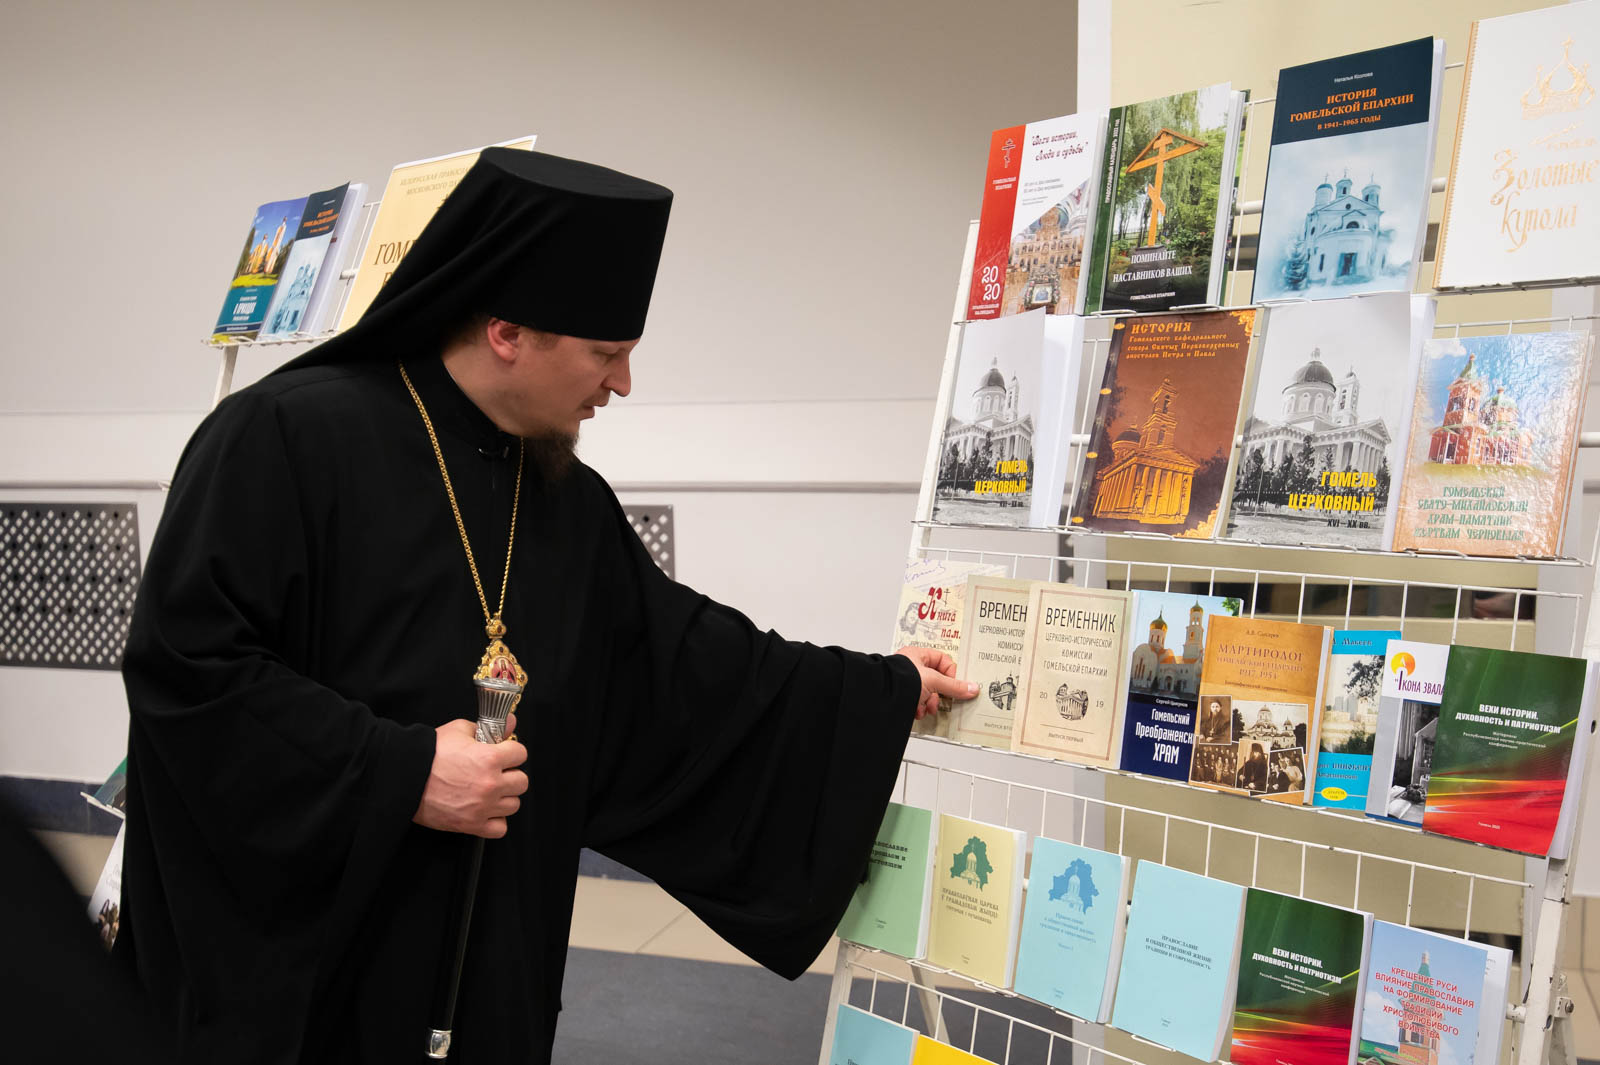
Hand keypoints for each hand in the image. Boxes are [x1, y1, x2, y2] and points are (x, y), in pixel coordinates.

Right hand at [414, 713, 528, 838]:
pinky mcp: (471, 824)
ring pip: (513, 805)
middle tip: (496, 772)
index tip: (504, 753)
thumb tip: (510, 723)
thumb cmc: (429, 753)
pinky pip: (500, 828)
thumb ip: (488, 728)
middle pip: (521, 781)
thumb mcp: (459, 730)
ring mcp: (482, 807)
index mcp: (490, 758)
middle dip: (510, 774)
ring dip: (504, 797)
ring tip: (489, 791)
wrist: (405, 778)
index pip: (521, 754)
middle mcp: (490, 784)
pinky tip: (485, 809)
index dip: (511, 751)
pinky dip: (495, 820)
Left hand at [893, 646, 979, 720]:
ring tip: (925, 706)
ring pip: (928, 693)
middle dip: (938, 694)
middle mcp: (911, 667)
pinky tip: (916, 711)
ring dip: (929, 703)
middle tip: (940, 699)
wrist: (881, 699)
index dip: (951, 674)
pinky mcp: (902, 697)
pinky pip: (917, 702)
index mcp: (917, 655)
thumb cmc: (900, 681)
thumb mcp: (933, 681)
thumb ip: (954, 686)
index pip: (943, 660)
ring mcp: (906, 682)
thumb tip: (972, 688)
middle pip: (936, 680)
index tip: (954, 685)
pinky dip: (919, 708)